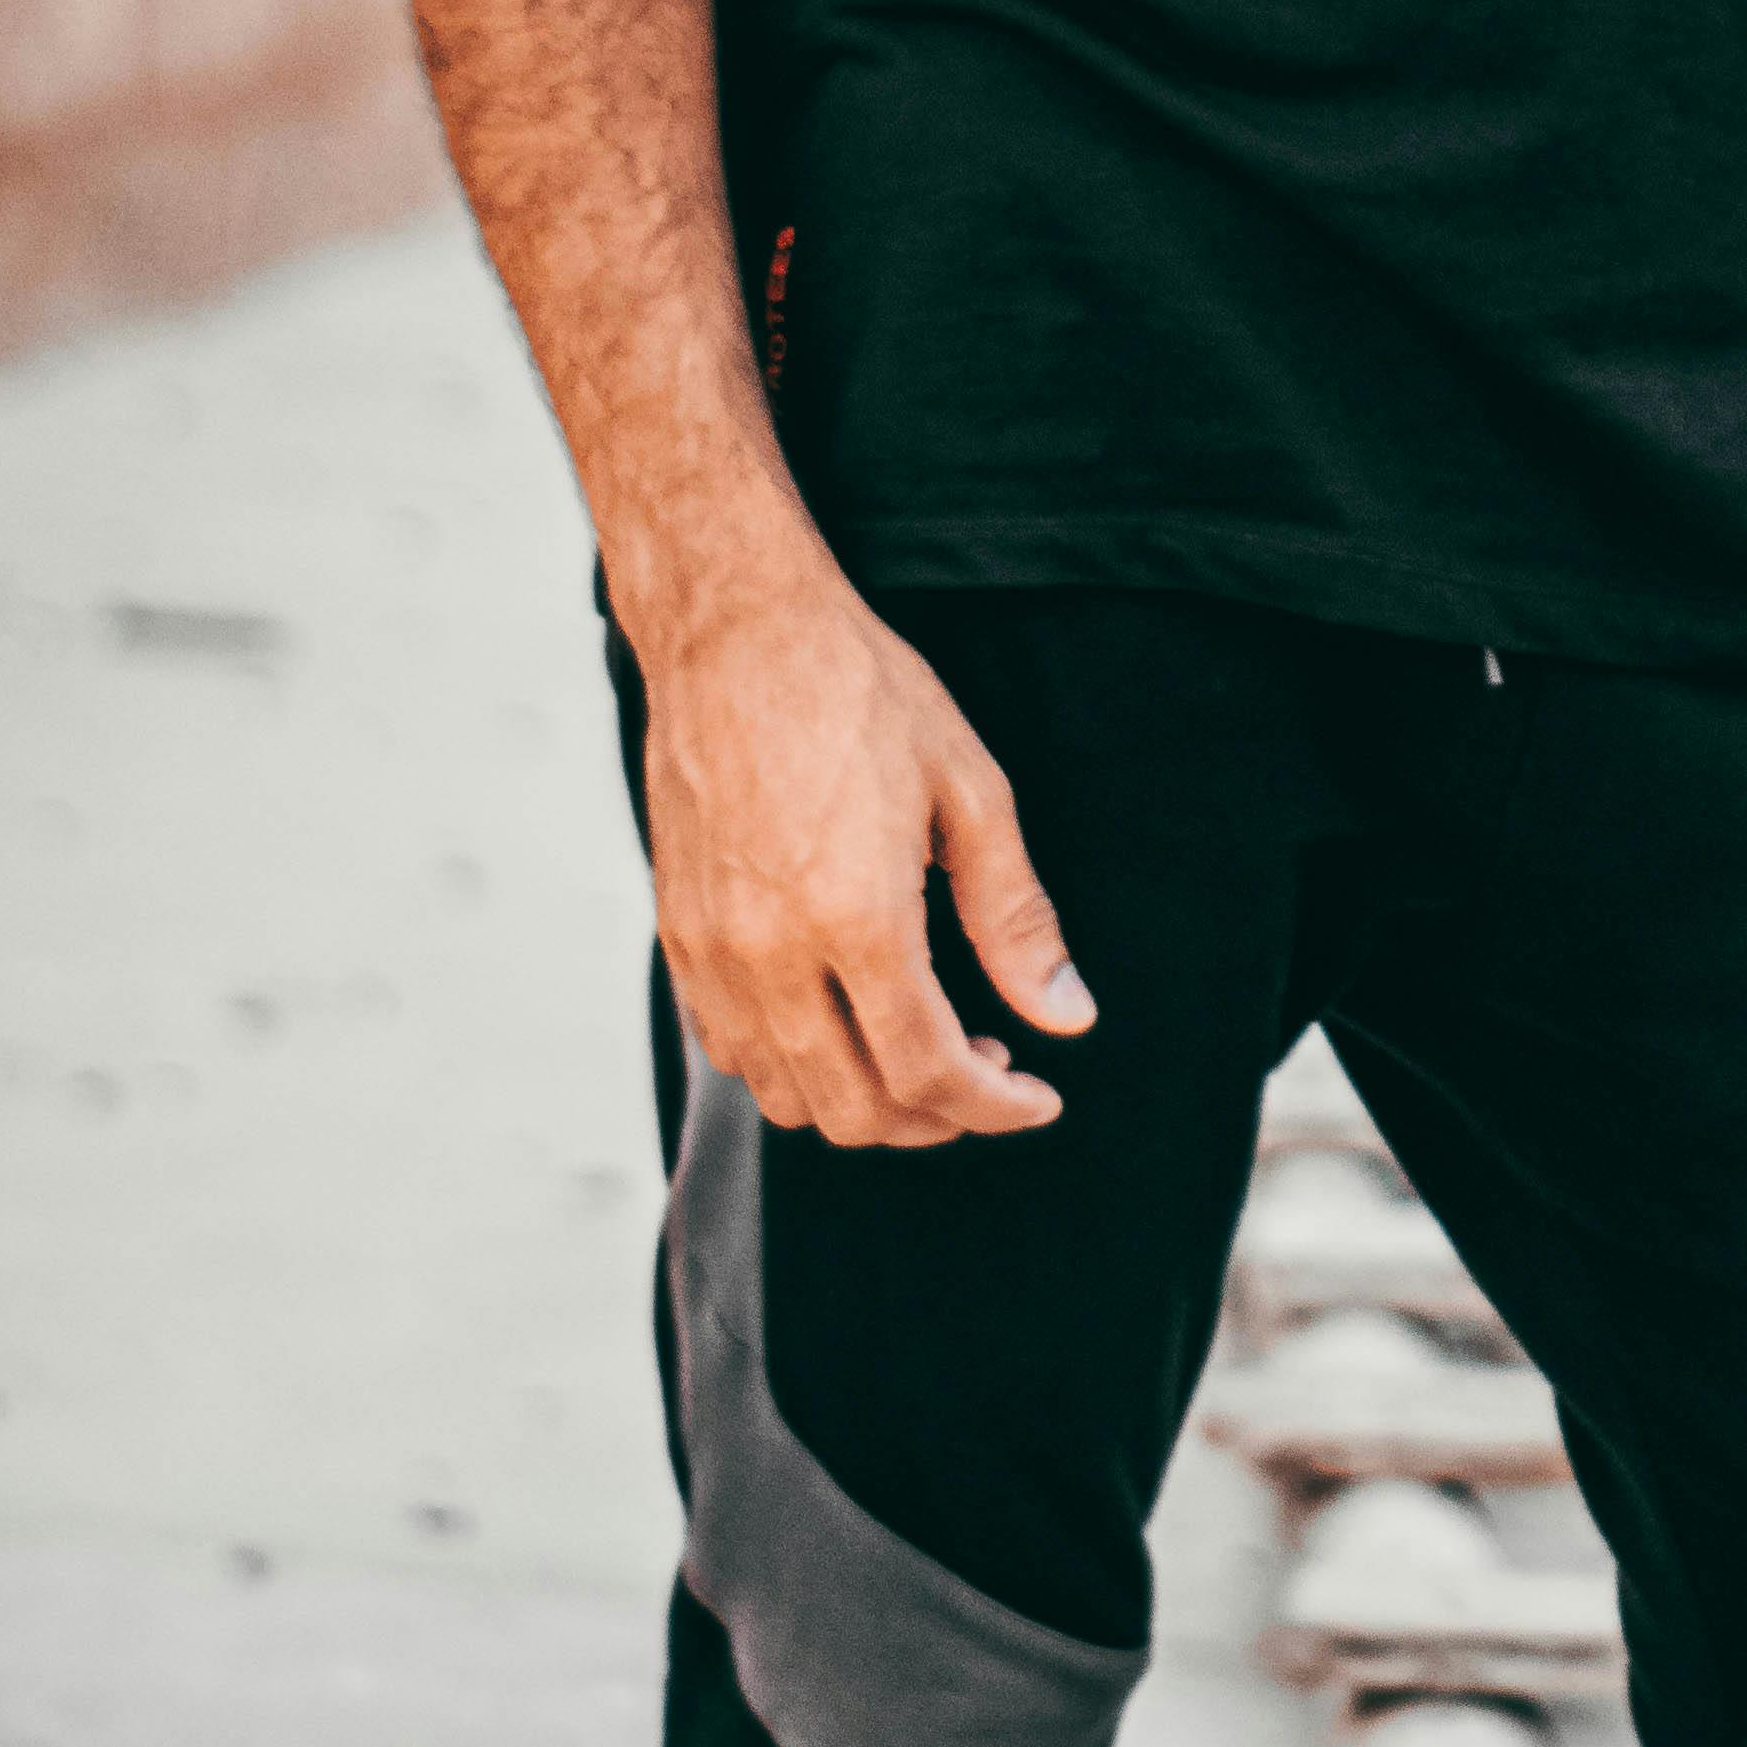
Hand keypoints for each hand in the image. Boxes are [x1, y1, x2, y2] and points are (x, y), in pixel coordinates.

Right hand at [633, 522, 1093, 1147]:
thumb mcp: (969, 790)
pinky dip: (794, 1070)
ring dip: (865, 1104)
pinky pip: (732, 1050)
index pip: (928, 1071)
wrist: (733, 627)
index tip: (1039, 1097)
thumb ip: (1016, 917)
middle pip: (856, 1110)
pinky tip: (844, 1020)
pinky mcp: (679, 933)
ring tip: (922, 1050)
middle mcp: (772, 952)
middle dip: (937, 1119)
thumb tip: (1068, 1016)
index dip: (995, 1108)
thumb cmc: (857, 691)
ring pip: (786, 1096)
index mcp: (856, 918)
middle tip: (990, 1075)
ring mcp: (713, 950)